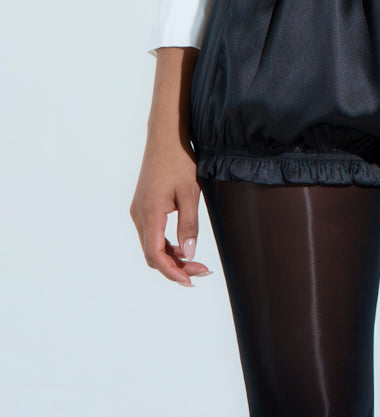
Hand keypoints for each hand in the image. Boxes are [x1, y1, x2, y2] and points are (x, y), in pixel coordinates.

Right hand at [130, 133, 211, 285]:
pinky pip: (151, 234)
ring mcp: (139, 210)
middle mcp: (138, 215)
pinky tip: (183, 245)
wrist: (166, 136)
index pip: (155, 255)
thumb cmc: (179, 160)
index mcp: (149, 213)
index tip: (191, 280)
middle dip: (175, 267)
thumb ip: (189, 225)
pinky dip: (166, 244)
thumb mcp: (190, 192)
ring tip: (196, 261)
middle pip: (152, 254)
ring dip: (171, 257)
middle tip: (201, 271)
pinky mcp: (143, 206)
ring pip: (151, 245)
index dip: (172, 272)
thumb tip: (189, 254)